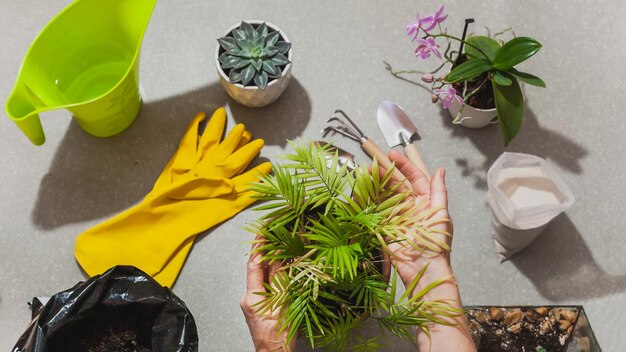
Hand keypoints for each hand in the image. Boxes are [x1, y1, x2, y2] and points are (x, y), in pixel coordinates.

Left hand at [241, 235, 295, 351]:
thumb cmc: (279, 337)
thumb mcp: (283, 305)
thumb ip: (280, 280)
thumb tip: (279, 257)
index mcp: (252, 297)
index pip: (254, 264)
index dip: (259, 245)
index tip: (264, 230)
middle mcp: (248, 297)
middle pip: (255, 266)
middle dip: (262, 247)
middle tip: (269, 230)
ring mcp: (252, 300)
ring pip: (260, 273)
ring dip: (268, 257)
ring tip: (275, 240)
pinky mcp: (258, 304)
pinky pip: (264, 282)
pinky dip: (271, 270)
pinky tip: (278, 262)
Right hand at [385, 150, 475, 351]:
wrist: (423, 269)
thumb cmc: (436, 243)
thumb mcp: (441, 215)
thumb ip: (438, 191)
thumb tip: (441, 169)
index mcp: (426, 202)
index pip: (415, 178)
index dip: (405, 166)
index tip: (392, 155)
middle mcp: (410, 207)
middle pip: (397, 184)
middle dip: (387, 172)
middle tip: (374, 162)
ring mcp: (396, 216)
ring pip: (385, 195)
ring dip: (376, 183)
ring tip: (366, 172)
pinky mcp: (384, 227)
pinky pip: (375, 210)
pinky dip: (367, 199)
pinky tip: (360, 190)